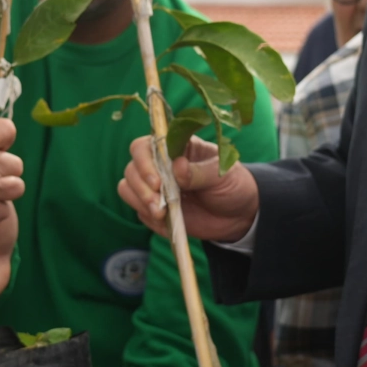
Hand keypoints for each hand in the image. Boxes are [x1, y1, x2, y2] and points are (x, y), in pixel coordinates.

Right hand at [118, 135, 258, 243]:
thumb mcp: (223, 174)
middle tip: (158, 203)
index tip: (157, 181)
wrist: (239, 216)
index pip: (145, 146)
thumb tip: (177, 167)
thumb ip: (200, 172)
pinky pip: (138, 211)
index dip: (144, 161)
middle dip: (141, 187)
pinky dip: (147, 216)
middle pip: (132, 168)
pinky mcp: (154, 209)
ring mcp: (155, 188)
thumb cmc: (232, 185)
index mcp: (175, 147)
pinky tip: (165, 220)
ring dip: (139, 201)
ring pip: (127, 188)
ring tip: (161, 214)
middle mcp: (159, 165)